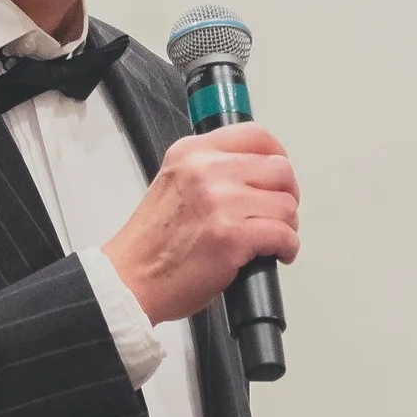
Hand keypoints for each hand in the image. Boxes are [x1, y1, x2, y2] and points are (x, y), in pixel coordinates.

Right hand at [105, 127, 298, 326]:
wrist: (129, 281)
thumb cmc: (151, 244)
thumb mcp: (174, 184)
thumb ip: (209, 171)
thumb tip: (254, 175)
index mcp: (192, 153)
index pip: (255, 135)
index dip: (277, 155)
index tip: (277, 175)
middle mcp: (207, 171)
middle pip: (280, 169)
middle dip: (286, 195)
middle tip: (277, 213)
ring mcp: (221, 202)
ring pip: (286, 205)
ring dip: (286, 225)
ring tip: (271, 238)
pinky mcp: (233, 236)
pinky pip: (284, 235)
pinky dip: (287, 248)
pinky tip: (275, 254)